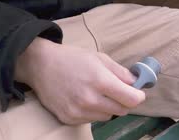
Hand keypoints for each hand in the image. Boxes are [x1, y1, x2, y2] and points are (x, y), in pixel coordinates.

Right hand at [15, 38, 144, 124]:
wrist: (41, 66)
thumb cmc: (72, 58)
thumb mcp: (100, 58)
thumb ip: (121, 72)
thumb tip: (137, 83)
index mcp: (100, 81)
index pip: (131, 100)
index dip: (138, 96)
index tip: (137, 92)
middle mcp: (90, 99)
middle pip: (122, 110)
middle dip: (124, 101)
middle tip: (118, 91)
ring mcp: (78, 111)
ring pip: (107, 116)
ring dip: (108, 107)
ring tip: (97, 93)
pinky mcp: (69, 119)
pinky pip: (91, 120)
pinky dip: (93, 111)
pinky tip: (84, 99)